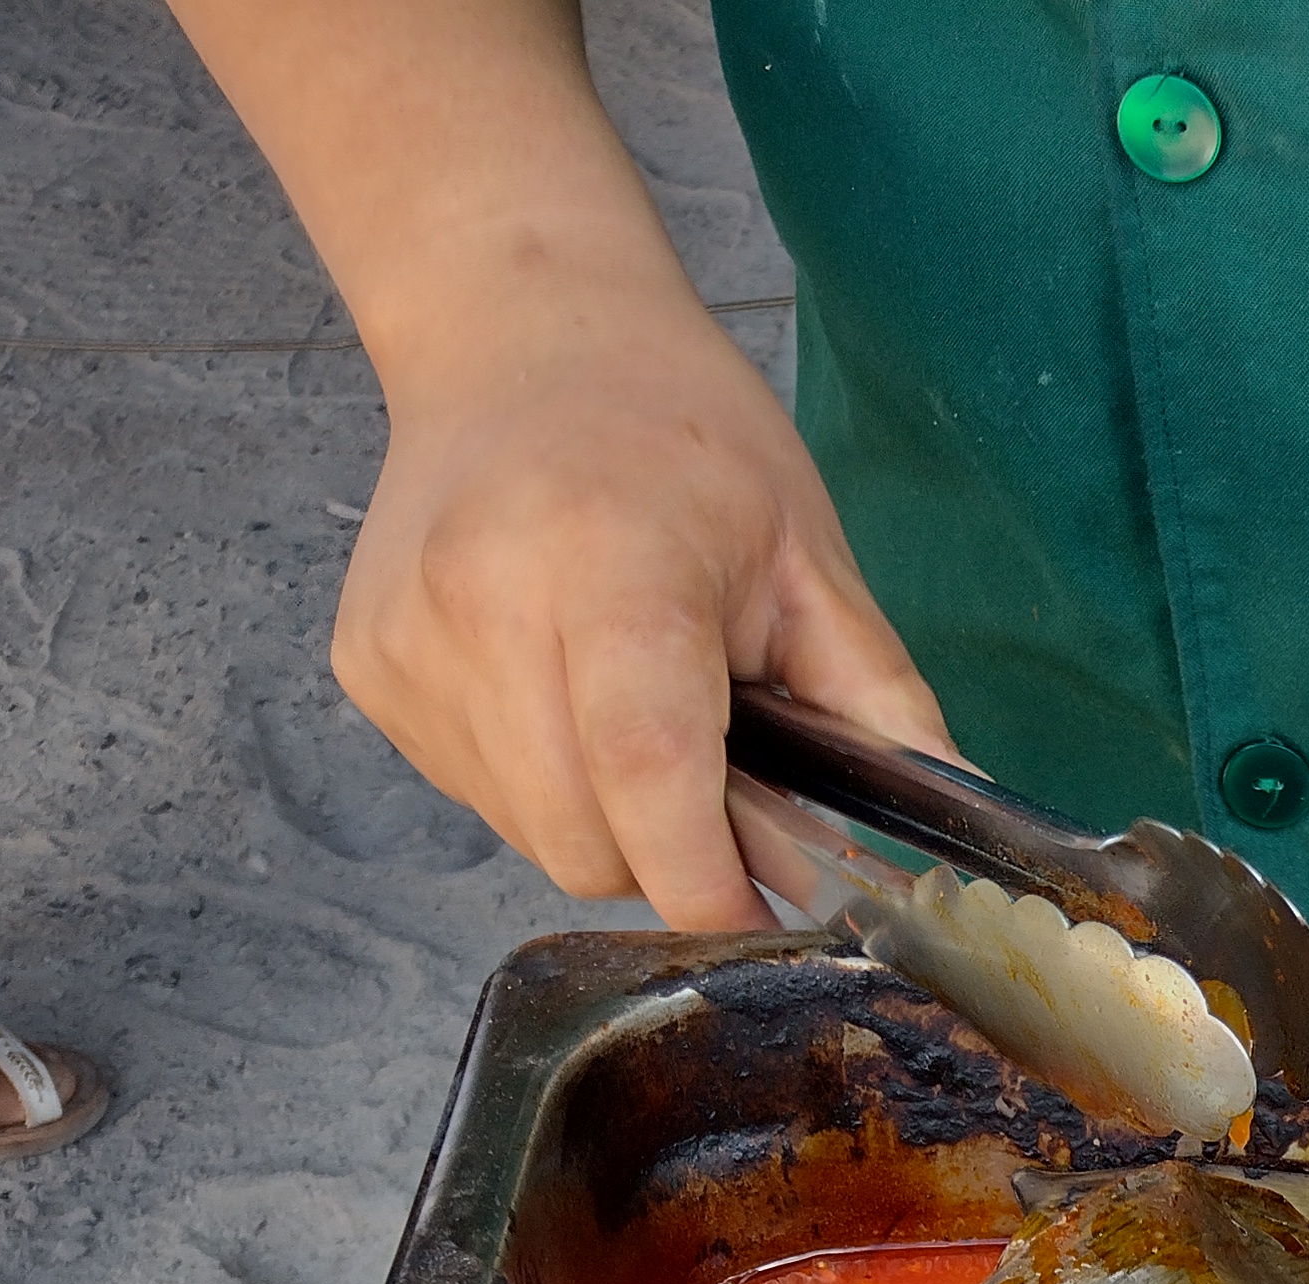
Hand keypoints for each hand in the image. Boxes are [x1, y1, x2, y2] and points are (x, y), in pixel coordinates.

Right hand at [167, 0, 946, 930]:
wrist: (519, 336)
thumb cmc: (678, 436)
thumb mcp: (809, 555)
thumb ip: (872, 711)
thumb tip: (938, 847)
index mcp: (606, 566)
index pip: (646, 770)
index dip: (706, 878)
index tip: (760, 922)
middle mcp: (480, 606)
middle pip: (585, 841)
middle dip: (670, 853)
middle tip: (724, 780)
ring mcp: (408, 644)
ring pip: (533, 835)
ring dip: (608, 820)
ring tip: (639, 708)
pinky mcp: (371, 671)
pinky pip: (481, 797)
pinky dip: (545, 783)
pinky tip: (566, 690)